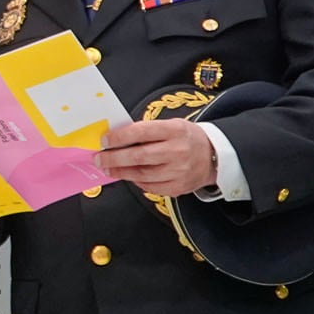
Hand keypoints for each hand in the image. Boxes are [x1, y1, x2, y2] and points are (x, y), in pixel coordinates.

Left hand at [96, 119, 216, 197]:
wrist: (215, 156)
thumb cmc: (185, 138)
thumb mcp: (171, 126)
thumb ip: (146, 131)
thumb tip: (115, 139)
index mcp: (175, 130)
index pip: (141, 132)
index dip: (119, 137)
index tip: (104, 141)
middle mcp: (178, 151)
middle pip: (139, 157)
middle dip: (114, 159)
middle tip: (99, 159)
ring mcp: (179, 172)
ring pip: (142, 174)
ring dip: (121, 172)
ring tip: (108, 169)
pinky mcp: (178, 187)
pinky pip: (150, 186)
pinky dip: (136, 181)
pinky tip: (128, 176)